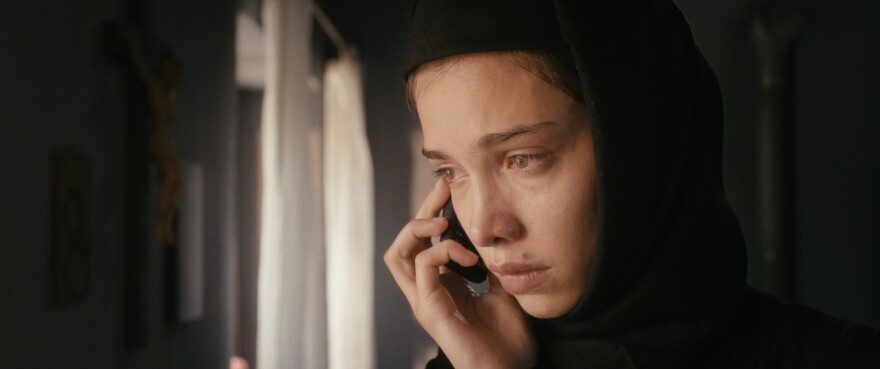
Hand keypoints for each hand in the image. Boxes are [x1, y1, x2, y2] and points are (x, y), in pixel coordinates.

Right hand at [385, 179, 536, 368]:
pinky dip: (442, 252)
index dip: (433, 213)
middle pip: (404, 242)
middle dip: (421, 210)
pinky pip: (422, 267)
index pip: (424, 242)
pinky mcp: (430, 309)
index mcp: (442, 286)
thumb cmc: (508, 343)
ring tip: (444, 220)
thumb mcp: (504, 293)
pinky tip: (469, 256)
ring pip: (398, 253)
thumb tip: (497, 244)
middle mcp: (427, 291)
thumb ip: (494, 269)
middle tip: (442, 188)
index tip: (451, 189)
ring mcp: (425, 301)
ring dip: (418, 228)